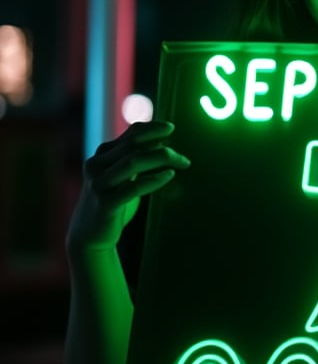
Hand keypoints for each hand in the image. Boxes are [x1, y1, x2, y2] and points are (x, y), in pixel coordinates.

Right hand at [66, 120, 190, 252]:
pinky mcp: (104, 203)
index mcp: (102, 155)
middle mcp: (96, 165)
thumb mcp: (122, 178)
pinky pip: (133, 188)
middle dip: (161, 146)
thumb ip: (135, 159)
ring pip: (132, 163)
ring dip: (160, 159)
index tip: (171, 128)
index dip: (152, 129)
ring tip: (181, 162)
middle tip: (182, 156)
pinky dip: (153, 179)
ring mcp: (99, 184)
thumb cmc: (112, 203)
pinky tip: (169, 175)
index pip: (131, 135)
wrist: (89, 235)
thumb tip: (161, 141)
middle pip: (133, 146)